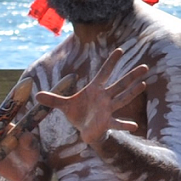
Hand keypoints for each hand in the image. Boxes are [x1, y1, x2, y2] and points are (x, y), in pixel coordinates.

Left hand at [35, 52, 149, 151]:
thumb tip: (36, 94)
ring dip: (132, 92)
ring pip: (122, 99)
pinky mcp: (106, 123)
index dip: (111, 62)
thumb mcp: (63, 106)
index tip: (120, 50)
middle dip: (131, 76)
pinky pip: (117, 123)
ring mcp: (107, 109)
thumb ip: (52, 99)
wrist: (83, 130)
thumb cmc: (78, 114)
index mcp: (95, 89)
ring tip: (143, 84)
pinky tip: (134, 126)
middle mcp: (105, 97)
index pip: (104, 73)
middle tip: (145, 67)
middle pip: (120, 84)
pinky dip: (125, 125)